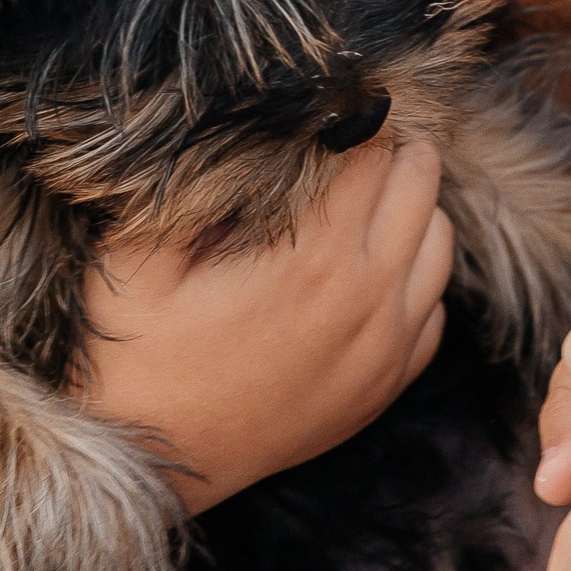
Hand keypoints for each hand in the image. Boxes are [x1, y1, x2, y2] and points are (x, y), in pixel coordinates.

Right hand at [77, 131, 452, 506]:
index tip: (317, 108)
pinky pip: (433, 312)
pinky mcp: (382, 390)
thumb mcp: (138, 254)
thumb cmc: (129, 354)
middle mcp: (370, 306)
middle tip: (340, 142)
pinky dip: (412, 279)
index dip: (346, 115)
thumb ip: (194, 180)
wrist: (142, 462)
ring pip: (441, 245)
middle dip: (388, 151)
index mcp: (317, 263)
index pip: (373, 149)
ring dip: (409, 210)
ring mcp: (385, 354)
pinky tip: (361, 270)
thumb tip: (247, 116)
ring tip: (356, 196)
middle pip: (422, 185)